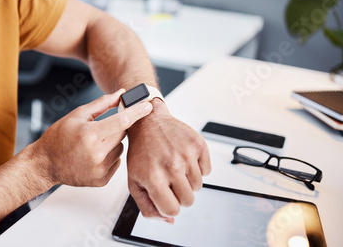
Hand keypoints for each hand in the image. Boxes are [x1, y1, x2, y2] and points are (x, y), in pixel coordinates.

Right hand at [32, 89, 152, 186]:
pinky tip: (94, 155)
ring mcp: (100, 169)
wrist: (45, 164)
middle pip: (122, 133)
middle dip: (117, 126)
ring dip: (113, 142)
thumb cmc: (58, 139)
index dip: (137, 112)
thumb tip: (119, 94)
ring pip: (120, 148)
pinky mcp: (102, 180)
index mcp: (90, 135)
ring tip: (95, 143)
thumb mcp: (77, 115)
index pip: (122, 121)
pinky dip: (110, 156)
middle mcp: (96, 154)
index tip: (147, 106)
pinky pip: (116, 162)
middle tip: (103, 126)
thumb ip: (101, 104)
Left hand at [127, 99, 210, 221]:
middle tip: (169, 180)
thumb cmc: (140, 152)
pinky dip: (198, 168)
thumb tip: (169, 220)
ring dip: (188, 180)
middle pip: (189, 201)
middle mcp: (171, 166)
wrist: (148, 122)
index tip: (164, 195)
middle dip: (180, 194)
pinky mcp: (198, 144)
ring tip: (174, 166)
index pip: (172, 210)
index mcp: (153, 177)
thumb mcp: (134, 181)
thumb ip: (147, 206)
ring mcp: (186, 155)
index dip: (169, 206)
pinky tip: (183, 157)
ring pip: (198, 186)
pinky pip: (207, 171)